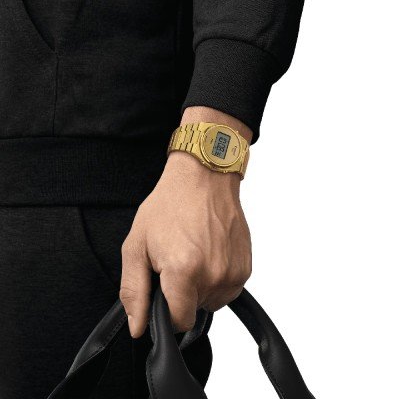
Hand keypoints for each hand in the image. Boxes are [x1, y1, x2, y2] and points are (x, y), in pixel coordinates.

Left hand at [120, 151, 251, 336]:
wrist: (203, 180)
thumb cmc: (169, 206)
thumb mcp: (137, 246)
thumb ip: (134, 291)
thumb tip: (138, 326)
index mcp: (184, 271)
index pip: (179, 321)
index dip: (166, 312)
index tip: (163, 292)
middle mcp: (214, 275)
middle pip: (195, 310)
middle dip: (181, 294)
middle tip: (175, 262)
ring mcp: (234, 271)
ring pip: (213, 302)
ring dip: (201, 287)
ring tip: (193, 255)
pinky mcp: (246, 266)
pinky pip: (228, 289)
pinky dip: (216, 278)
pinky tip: (208, 253)